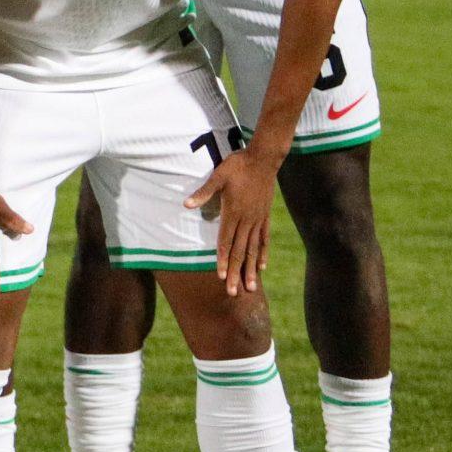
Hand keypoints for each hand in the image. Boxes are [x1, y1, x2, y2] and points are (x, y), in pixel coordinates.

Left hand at [187, 145, 278, 294]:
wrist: (263, 159)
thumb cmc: (237, 166)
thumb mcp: (217, 176)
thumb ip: (203, 192)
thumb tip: (186, 204)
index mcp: (233, 212)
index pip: (226, 242)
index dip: (222, 260)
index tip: (220, 276)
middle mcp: (247, 220)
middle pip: (239, 252)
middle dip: (235, 273)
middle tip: (233, 292)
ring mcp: (258, 220)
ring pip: (253, 250)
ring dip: (250, 270)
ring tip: (250, 288)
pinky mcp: (265, 217)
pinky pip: (264, 240)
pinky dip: (262, 254)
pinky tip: (261, 267)